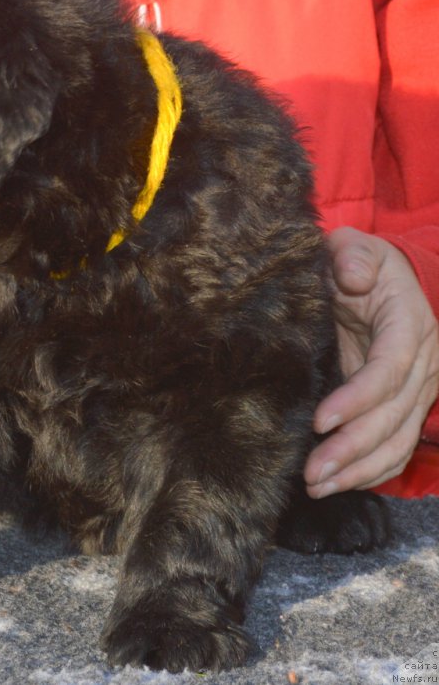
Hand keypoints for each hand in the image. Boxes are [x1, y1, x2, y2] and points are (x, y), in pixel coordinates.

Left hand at [305, 227, 438, 496]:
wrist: (375, 280)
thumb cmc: (356, 263)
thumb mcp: (352, 247)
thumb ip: (351, 255)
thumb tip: (354, 277)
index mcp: (410, 326)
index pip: (389, 369)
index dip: (358, 398)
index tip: (320, 420)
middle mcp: (422, 365)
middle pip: (393, 415)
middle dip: (353, 449)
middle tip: (311, 472)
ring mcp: (416, 390)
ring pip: (397, 440)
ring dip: (359, 470)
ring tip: (317, 487)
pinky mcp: (401, 406)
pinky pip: (395, 447)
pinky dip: (371, 471)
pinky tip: (339, 484)